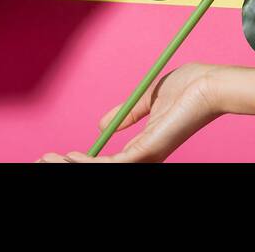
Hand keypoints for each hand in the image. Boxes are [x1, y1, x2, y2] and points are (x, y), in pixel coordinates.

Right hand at [37, 63, 225, 162]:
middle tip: (43, 159)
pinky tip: (71, 157)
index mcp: (146, 146)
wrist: (211, 83)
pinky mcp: (147, 152)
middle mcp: (145, 157)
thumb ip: (127, 114)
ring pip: (100, 171)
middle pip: (100, 170)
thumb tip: (102, 125)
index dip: (82, 162)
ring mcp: (146, 156)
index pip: (108, 163)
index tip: (57, 154)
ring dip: (70, 167)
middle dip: (68, 167)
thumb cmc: (191, 87)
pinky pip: (111, 166)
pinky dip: (87, 164)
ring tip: (48, 158)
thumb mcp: (149, 99)